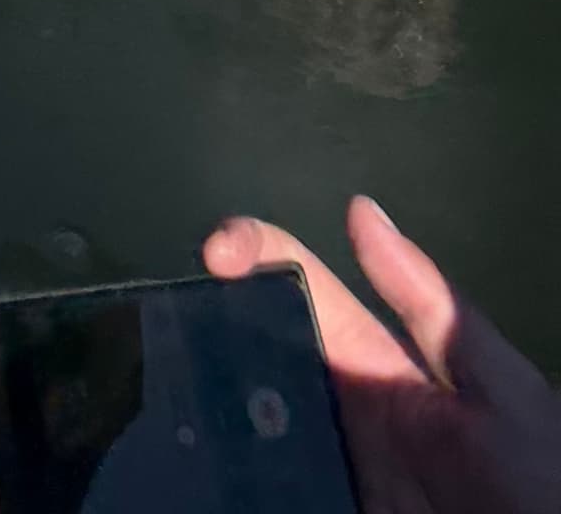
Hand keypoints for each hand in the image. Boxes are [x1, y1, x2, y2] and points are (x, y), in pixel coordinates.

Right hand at [203, 201, 560, 513]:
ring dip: (206, 401)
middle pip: (255, 348)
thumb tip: (360, 209)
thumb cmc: (534, 475)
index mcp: (376, 362)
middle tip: (171, 321)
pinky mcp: (319, 501)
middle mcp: (339, 406)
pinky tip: (201, 457)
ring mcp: (326, 462)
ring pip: (245, 418)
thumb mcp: (498, 387)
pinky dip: (231, 470)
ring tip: (170, 384)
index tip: (215, 251)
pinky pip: (267, 482)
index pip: (301, 285)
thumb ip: (433, 310)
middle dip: (208, 324)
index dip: (255, 251)